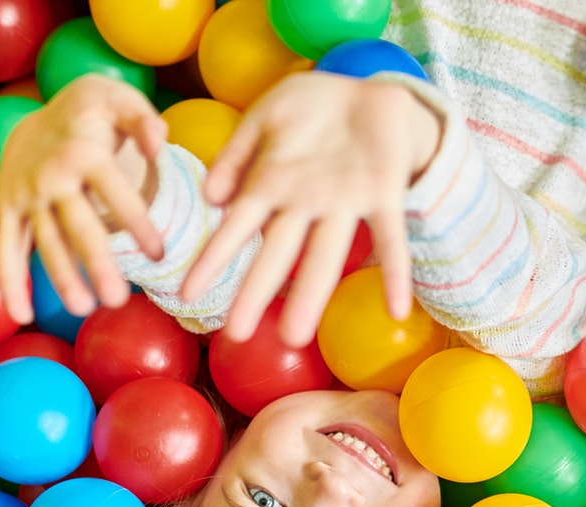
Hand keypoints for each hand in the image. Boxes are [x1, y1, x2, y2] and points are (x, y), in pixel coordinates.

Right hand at [0, 74, 166, 323]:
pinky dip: (11, 281)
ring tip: (82, 309)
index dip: (137, 221)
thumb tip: (160, 141)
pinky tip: (21, 316)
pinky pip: (8, 248)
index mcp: (84, 153)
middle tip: (117, 299)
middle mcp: (52, 177)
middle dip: (96, 262)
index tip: (158, 253)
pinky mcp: (8, 209)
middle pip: (76, 225)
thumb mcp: (117, 99)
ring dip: (62, 276)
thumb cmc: (92, 112)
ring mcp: (26, 196)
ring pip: (45, 241)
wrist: (38, 114)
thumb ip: (142, 119)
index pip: (114, 191)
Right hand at [184, 72, 443, 345]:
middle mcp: (307, 203)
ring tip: (295, 337)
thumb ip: (237, 154)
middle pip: (278, 254)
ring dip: (310, 295)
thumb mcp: (265, 118)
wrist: (368, 90)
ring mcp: (345, 203)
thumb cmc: (311, 108)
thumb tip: (211, 197)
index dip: (214, 259)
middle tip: (238, 336)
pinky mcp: (384, 195)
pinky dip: (394, 273)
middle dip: (257, 292)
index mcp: (274, 183)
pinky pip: (391, 239)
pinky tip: (396, 309)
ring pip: (325, 255)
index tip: (188, 294)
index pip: (237, 227)